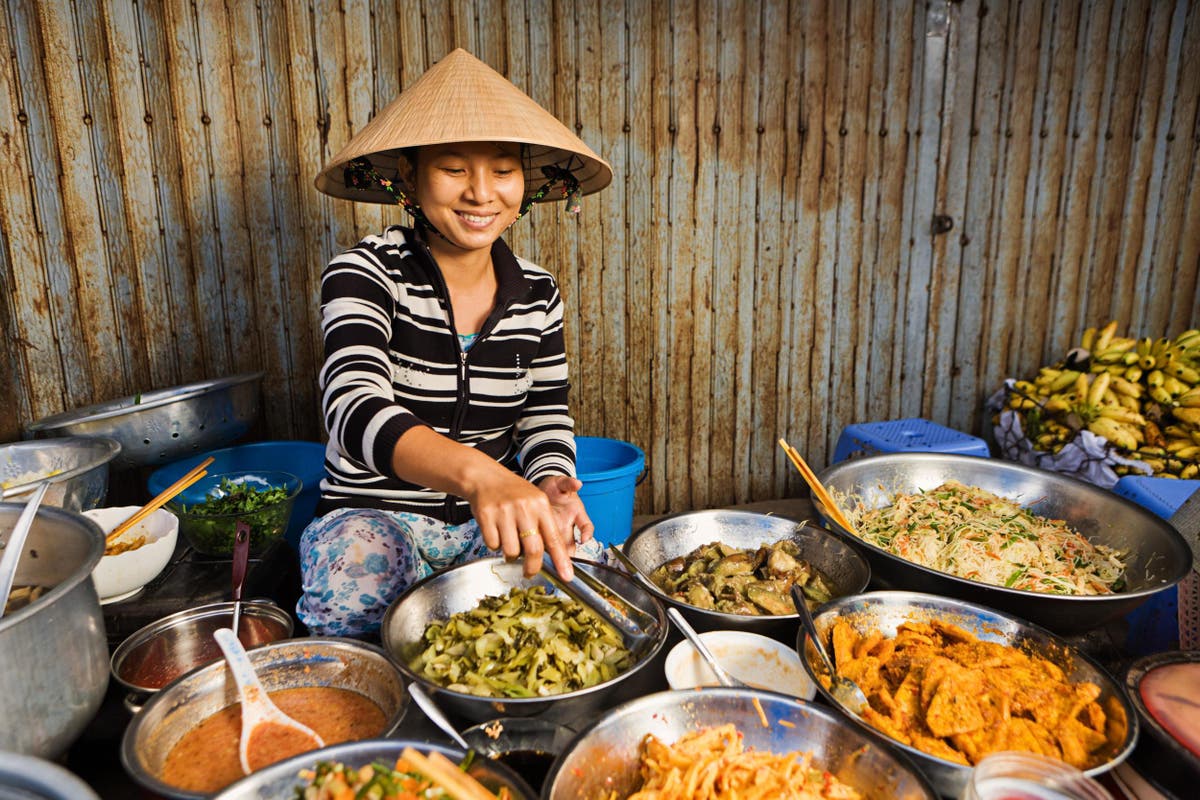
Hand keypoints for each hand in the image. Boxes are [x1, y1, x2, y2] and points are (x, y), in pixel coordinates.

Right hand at [465, 466, 574, 581]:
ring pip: (511, 551)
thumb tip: (552, 554)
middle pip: (533, 550)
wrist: (485, 477)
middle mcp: (524, 508)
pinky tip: (495, 532)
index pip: (554, 538)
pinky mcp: (487, 516)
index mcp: (540, 505)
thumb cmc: (513, 493)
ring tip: (508, 541)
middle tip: (529, 573)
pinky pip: (493, 545)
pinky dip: (494, 544)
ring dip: (510, 554)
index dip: (561, 560)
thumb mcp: (535, 502)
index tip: (566, 576)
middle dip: (532, 568)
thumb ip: (544, 525)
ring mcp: (505, 512)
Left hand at [538, 475, 594, 552]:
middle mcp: (567, 525)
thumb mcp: (562, 483)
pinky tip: (527, 550)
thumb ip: (569, 483)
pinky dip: (535, 547)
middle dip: (565, 554)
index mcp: (575, 514)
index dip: (587, 533)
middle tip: (559, 559)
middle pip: (569, 544)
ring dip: (550, 553)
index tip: (584, 539)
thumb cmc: (556, 487)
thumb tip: (577, 483)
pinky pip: (539, 542)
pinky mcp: (541, 533)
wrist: (542, 489)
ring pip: (555, 547)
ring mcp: (554, 530)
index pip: (586, 526)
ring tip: (541, 556)